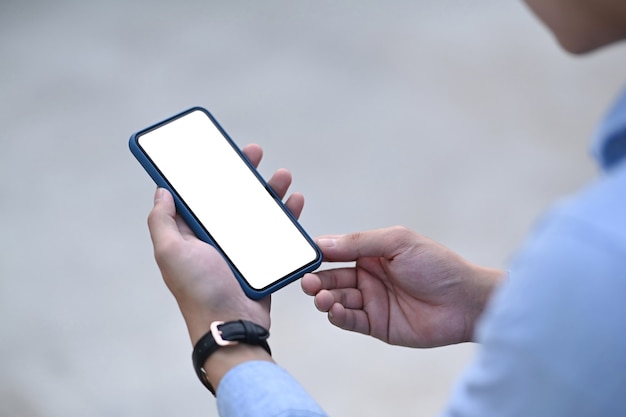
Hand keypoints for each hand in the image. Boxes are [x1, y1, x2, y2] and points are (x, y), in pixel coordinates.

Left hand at [147, 144, 303, 344]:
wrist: (231, 325)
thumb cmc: (198, 289)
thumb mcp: (170, 251)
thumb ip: (162, 220)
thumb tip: (161, 190)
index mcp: (191, 233)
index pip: (198, 194)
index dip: (207, 171)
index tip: (217, 150)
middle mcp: (215, 237)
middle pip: (231, 196)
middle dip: (244, 172)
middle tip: (254, 152)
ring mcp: (241, 247)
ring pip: (257, 210)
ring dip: (271, 190)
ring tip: (283, 175)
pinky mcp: (263, 258)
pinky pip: (277, 231)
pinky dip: (287, 214)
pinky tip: (295, 201)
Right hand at [301, 226, 503, 347]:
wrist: (465, 301)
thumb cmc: (437, 265)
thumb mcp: (397, 243)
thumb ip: (359, 242)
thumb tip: (322, 242)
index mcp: (372, 254)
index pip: (336, 253)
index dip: (318, 255)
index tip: (302, 258)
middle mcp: (368, 277)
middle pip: (332, 278)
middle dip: (317, 280)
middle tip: (307, 283)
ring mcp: (372, 302)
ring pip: (338, 300)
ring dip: (325, 299)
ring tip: (322, 298)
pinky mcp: (378, 325)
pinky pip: (351, 320)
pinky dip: (338, 316)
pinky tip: (334, 310)